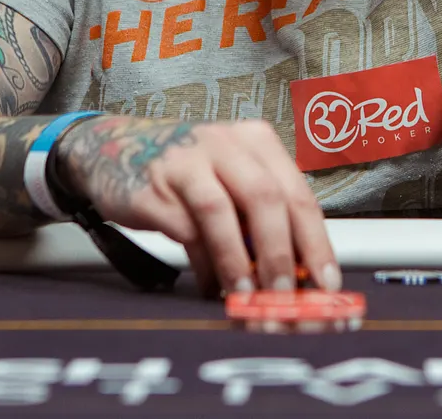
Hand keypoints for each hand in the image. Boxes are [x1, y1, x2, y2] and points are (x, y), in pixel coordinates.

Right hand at [58, 116, 337, 297]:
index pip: (298, 193)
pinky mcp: (153, 187)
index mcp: (256, 141)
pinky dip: (203, 265)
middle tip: (285, 296)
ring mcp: (186, 161)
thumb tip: (297, 275)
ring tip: (247, 300)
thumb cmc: (188, 172)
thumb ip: (263, 219)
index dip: (316, 242)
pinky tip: (211, 287)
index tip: (325, 282)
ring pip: (222, 213)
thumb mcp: (233, 181)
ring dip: (238, 263)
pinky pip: (185, 230)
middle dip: (280, 254)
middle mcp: (225, 143)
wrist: (115, 149)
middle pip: (266, 198)